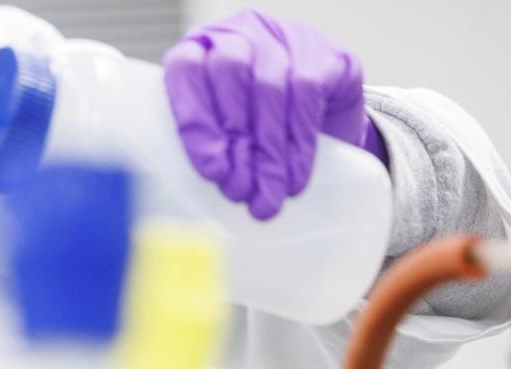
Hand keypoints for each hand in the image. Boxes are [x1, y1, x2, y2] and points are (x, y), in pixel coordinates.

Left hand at [162, 8, 388, 219]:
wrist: (323, 110)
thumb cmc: (258, 122)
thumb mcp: (226, 128)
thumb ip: (210, 142)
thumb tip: (214, 181)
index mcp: (201, 46)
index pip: (186, 71)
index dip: (196, 121)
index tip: (211, 169)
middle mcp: (241, 32)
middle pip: (231, 75)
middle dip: (235, 140)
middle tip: (239, 190)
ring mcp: (284, 36)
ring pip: (270, 89)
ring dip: (268, 152)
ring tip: (268, 194)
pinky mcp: (324, 55)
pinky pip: (307, 95)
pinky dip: (299, 144)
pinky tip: (295, 177)